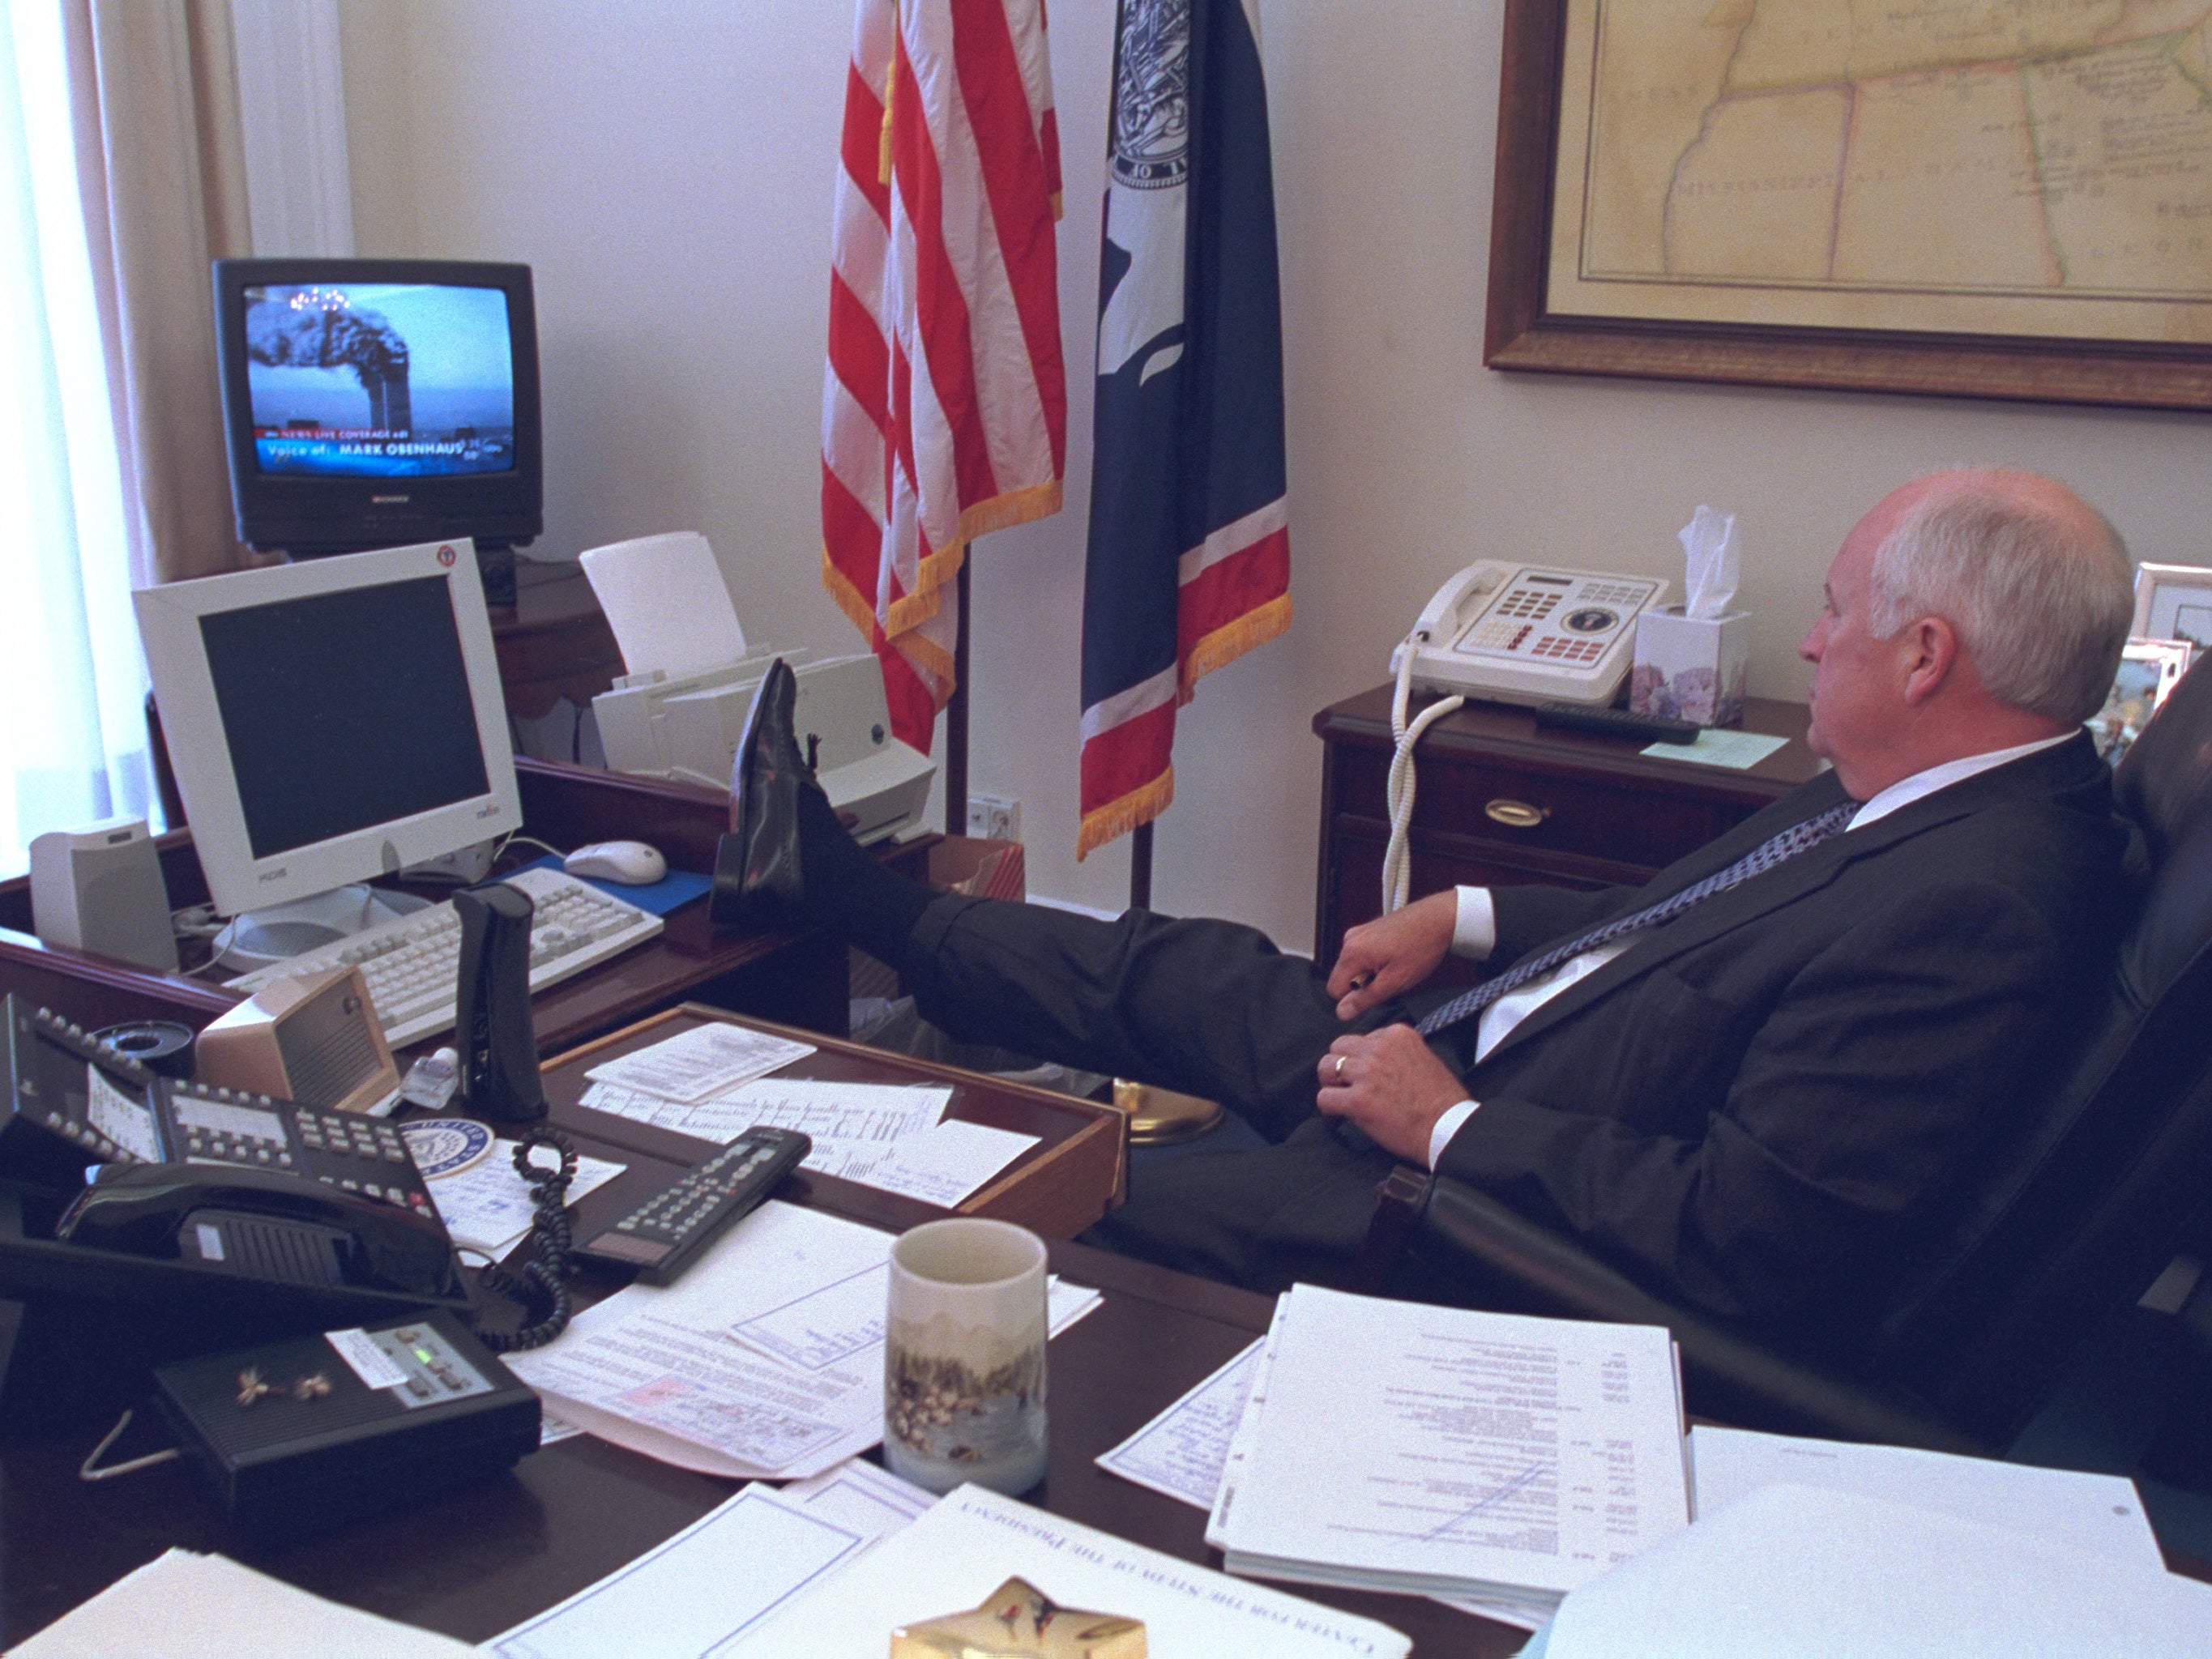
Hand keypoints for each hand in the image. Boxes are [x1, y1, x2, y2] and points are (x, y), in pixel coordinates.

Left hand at [1315, 1025, 1468, 1163]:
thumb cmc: (1441, 1100)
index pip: (1362, 1038)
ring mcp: (1367, 1073)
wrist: (1449, 1128)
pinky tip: (1338, 1114)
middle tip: (1347, 1084)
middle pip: (1339, 1047)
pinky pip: (1324, 1097)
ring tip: (1341, 1097)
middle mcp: (1379, 1048)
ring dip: (1331, 1083)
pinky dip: (1328, 1107)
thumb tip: (1371, 1060)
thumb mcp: (1423, 1057)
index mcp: (1397, 1035)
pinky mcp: (1358, 1100)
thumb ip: (1396, 1051)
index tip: (1367, 1075)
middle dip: (1341, 1066)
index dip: (1361, 1058)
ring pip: (1326, 1067)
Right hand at [1326, 891, 1456, 1019]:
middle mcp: (1350, 939)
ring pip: (1355, 967)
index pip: (1334, 989)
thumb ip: (1365, 999)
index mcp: (1352, 952)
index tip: (1376, 993)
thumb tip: (1343, 1011)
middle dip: (1364, 984)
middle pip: (1344, 977)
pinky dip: (1377, 961)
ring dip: (1372, 973)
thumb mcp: (1394, 981)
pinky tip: (1397, 957)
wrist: (1441, 918)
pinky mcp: (1369, 929)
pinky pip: (1363, 955)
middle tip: (1390, 978)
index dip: (1355, 998)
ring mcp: (1360, 932)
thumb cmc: (1422, 946)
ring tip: (1396, 966)